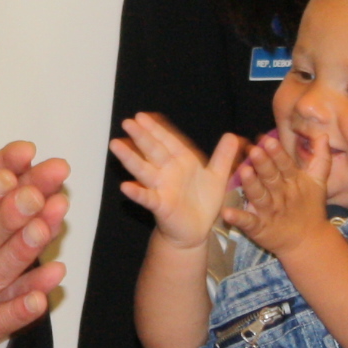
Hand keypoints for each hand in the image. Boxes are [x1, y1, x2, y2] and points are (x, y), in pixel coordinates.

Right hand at [109, 114, 241, 251]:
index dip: (155, 129)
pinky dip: (137, 193)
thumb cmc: (203, 203)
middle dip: (141, 136)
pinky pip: (148, 198)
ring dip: (130, 158)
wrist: (197, 230)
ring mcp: (162, 188)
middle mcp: (168, 172)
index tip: (142, 116)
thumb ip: (223, 156)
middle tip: (127, 122)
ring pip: (144, 170)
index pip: (167, 141)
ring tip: (116, 144)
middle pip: (153, 151)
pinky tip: (125, 187)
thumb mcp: (217, 177)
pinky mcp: (161, 206)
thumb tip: (232, 135)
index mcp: (182, 162)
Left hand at [223, 131, 328, 255]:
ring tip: (243, 172)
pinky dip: (238, 218)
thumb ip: (321, 158)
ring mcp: (270, 212)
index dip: (277, 154)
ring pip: (260, 197)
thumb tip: (324, 134)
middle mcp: (281, 195)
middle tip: (254, 150)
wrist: (308, 242)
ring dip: (252, 185)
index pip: (286, 165)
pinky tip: (227, 213)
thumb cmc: (310, 207)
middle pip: (272, 178)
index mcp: (294, 182)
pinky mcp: (260, 228)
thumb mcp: (318, 182)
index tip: (268, 140)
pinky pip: (248, 222)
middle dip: (264, 164)